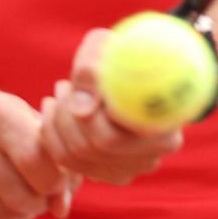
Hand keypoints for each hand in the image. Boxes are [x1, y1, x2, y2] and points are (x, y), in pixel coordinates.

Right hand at [0, 88, 78, 218]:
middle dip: (40, 204)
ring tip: (23, 202)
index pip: (36, 162)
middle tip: (40, 196)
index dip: (55, 181)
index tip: (55, 180)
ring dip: (22, 216)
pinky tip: (4, 211)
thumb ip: (53, 161)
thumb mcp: (26, 121)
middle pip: (21, 197)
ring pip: (3, 215)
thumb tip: (60, 209)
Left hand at [41, 28, 186, 185]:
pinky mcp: (107, 173)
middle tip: (62, 85)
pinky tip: (55, 109)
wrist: (139, 67)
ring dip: (57, 122)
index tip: (68, 84)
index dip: (83, 116)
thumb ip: (93, 67)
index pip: (111, 137)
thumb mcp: (108, 45)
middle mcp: (151, 157)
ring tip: (61, 91)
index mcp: (164, 128)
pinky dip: (53, 135)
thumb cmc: (126, 51)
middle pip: (94, 149)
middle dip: (65, 115)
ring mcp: (130, 170)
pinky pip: (68, 162)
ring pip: (76, 157)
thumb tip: (80, 108)